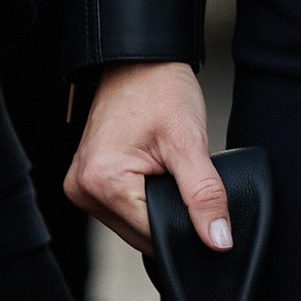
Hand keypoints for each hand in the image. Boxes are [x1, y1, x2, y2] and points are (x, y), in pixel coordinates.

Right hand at [65, 59, 224, 254]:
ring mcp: (82, 187)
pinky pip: (123, 209)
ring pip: (133, 225)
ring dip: (156, 209)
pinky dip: (144, 200)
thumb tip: (218, 240)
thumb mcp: (190, 143)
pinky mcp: (88, 182)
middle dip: (170, 216)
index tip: (203, 208)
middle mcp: (83, 189)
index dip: (186, 227)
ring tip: (167, 172)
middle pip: (141, 234)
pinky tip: (154, 176)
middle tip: (183, 177)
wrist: (140, 61)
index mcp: (102, 182)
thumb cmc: (159, 89)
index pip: (153, 234)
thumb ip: (205, 195)